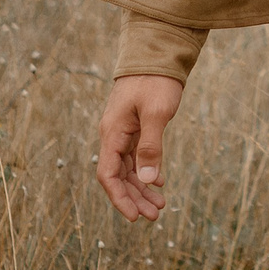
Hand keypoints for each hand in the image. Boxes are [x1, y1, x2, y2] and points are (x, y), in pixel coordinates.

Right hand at [96, 74, 184, 221]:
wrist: (157, 52)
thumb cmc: (156, 80)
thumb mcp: (157, 113)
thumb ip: (151, 147)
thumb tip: (147, 180)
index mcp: (112, 133)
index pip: (108, 175)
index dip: (120, 199)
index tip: (135, 218)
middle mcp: (113, 135)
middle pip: (119, 176)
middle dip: (134, 198)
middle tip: (155, 216)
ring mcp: (124, 131)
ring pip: (128, 168)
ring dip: (142, 187)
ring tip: (160, 205)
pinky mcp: (135, 127)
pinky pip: (136, 156)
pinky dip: (146, 171)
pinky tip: (159, 183)